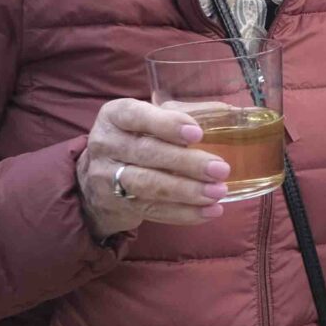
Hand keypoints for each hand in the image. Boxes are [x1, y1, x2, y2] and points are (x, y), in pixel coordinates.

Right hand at [77, 99, 229, 238]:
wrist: (98, 180)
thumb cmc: (137, 139)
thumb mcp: (151, 120)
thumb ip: (183, 113)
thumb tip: (228, 112)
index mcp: (115, 116)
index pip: (136, 115)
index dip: (166, 124)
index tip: (197, 134)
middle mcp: (106, 144)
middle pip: (147, 153)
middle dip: (187, 163)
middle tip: (221, 169)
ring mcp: (106, 177)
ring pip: (148, 185)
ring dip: (187, 191)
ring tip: (217, 192)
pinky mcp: (116, 205)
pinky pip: (152, 211)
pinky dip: (183, 213)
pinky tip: (209, 211)